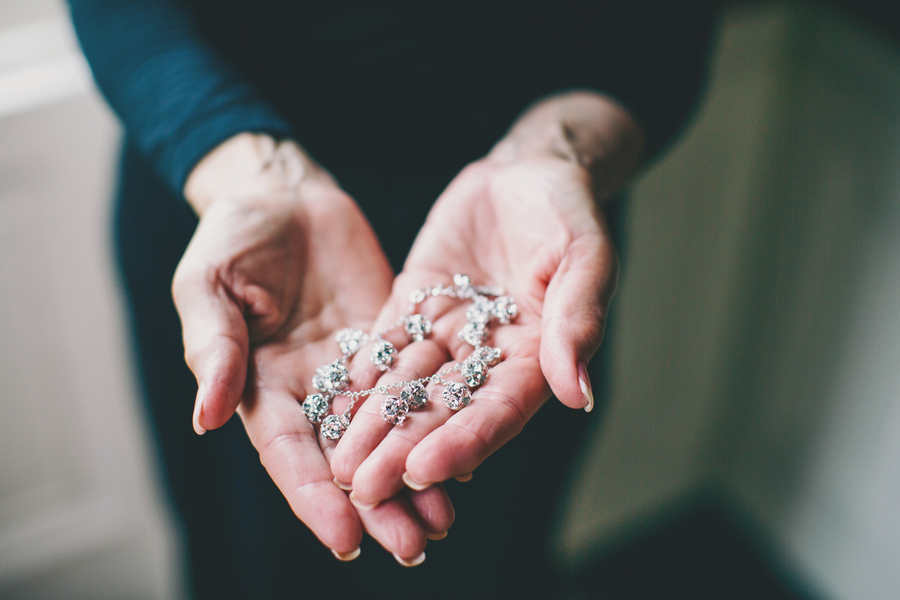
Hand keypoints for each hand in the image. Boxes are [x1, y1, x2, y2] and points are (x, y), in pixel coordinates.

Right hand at [172, 134, 452, 560]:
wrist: (286, 194)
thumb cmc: (232, 236)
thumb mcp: (208, 285)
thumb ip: (215, 347)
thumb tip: (208, 418)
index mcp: (264, 388)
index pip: (290, 454)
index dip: (314, 497)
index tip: (346, 538)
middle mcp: (314, 390)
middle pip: (347, 459)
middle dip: (377, 505)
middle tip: (413, 547)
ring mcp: (357, 368)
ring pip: (388, 432)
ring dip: (415, 474)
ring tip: (446, 519)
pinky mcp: (393, 340)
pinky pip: (417, 384)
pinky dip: (438, 418)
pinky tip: (468, 447)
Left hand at [330, 93, 643, 503]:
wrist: (526, 171)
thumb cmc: (567, 210)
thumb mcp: (583, 256)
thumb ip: (576, 319)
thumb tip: (579, 393)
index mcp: (536, 358)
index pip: (498, 411)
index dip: (464, 442)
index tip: (424, 470)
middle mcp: (489, 359)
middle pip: (444, 413)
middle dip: (404, 451)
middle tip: (364, 487)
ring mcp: (449, 336)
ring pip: (407, 389)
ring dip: (374, 427)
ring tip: (338, 463)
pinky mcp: (416, 308)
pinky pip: (385, 346)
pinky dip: (360, 375)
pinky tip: (328, 401)